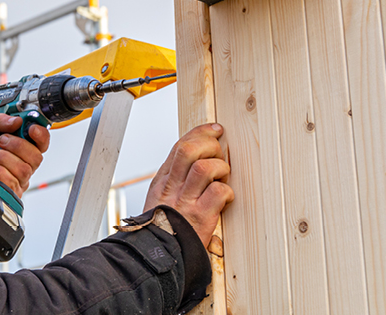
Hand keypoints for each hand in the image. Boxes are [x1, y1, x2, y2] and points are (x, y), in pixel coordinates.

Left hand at [0, 114, 49, 197]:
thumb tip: (17, 121)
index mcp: (22, 143)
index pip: (42, 141)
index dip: (40, 135)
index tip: (30, 129)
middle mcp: (23, 161)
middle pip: (36, 157)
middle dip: (17, 146)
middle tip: (0, 141)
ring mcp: (18, 178)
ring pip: (23, 170)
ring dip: (3, 159)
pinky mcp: (9, 190)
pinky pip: (11, 183)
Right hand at [144, 123, 233, 247]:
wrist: (158, 256)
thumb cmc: (163, 229)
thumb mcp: (160, 199)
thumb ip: (175, 180)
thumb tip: (195, 160)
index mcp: (163, 180)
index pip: (180, 146)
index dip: (200, 133)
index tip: (215, 129)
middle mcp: (172, 187)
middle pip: (189, 150)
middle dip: (210, 145)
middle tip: (219, 154)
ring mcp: (185, 201)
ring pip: (204, 167)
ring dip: (220, 168)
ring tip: (223, 177)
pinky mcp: (200, 217)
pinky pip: (218, 192)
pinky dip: (227, 191)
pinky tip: (226, 198)